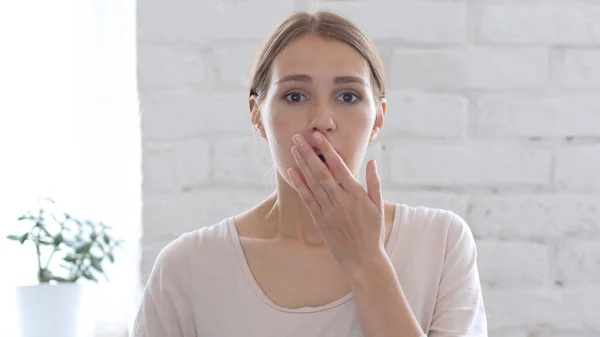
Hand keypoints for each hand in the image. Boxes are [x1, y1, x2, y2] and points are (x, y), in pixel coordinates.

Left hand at [287, 132, 385, 273]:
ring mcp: (328, 210)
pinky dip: (299, 184)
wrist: (362, 259)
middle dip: (308, 153)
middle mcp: (340, 200)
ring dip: (301, 164)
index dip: (327, 150)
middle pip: (321, 171)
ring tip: (293, 148)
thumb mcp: (378, 206)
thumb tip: (372, 162)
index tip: (318, 136)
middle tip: (298, 137)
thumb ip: (374, 183)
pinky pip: (307, 199)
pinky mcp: (320, 220)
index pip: (339, 166)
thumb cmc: (373, 232)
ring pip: (312, 183)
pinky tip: (292, 172)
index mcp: (356, 194)